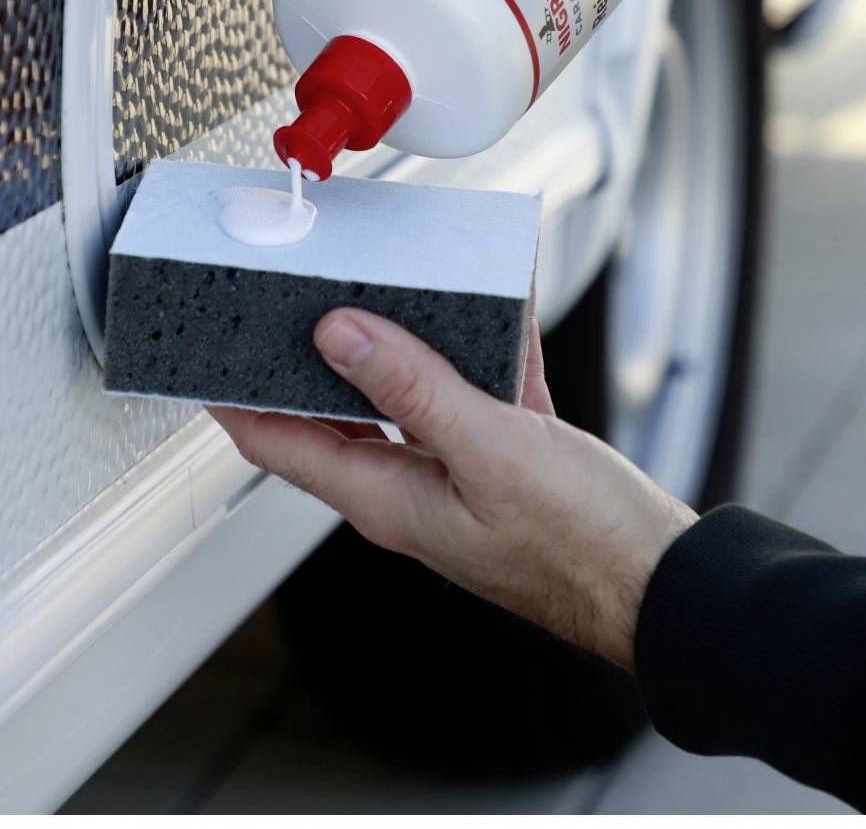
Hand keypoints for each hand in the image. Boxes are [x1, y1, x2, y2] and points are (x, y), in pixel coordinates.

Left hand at [210, 308, 695, 670]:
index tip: (201, 348)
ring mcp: (457, 474)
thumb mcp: (490, 451)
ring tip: (391, 278)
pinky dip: (481, 344)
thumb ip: (413, 389)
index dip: (230, 397)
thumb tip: (339, 334)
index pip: (276, 442)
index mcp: (386, 497)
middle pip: (335, 410)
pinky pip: (478, 388)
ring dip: (402, 339)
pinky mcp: (507, 460)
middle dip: (310, 352)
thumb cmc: (583, 546)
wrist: (664, 587)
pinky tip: (496, 301)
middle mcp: (410, 488)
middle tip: (292, 290)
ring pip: (408, 392)